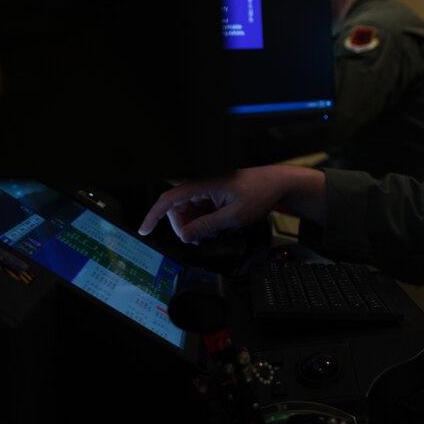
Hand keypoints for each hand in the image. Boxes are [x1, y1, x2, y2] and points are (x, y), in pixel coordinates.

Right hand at [137, 165, 326, 243]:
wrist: (278, 184)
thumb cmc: (260, 192)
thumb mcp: (234, 216)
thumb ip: (208, 226)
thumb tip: (185, 236)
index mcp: (203, 184)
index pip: (169, 199)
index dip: (153, 215)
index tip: (145, 230)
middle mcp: (202, 184)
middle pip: (177, 209)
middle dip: (184, 227)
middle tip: (198, 240)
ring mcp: (207, 189)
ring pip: (189, 212)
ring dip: (195, 225)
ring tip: (213, 232)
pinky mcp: (213, 194)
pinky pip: (200, 210)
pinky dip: (204, 221)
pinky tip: (217, 227)